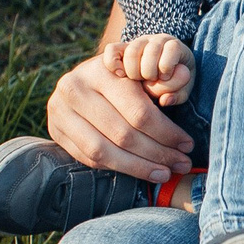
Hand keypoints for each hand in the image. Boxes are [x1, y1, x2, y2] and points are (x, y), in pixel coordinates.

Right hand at [47, 52, 194, 180]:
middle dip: (158, 153)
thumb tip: (184, 120)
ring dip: (139, 167)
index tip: (187, 145)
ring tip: (164, 173)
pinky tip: (141, 171)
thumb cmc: (122, 80)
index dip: (167, 133)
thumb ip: (160, 92)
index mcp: (101, 70)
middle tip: (181, 163)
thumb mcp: (140, 77)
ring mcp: (60, 111)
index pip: (138, 111)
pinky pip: (89, 159)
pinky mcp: (56, 131)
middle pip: (123, 134)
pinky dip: (118, 168)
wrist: (82, 81)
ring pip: (104, 151)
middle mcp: (75, 88)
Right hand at [114, 33, 195, 105]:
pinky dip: (114, 63)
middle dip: (150, 72)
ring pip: (132, 52)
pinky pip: (112, 50)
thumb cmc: (174, 82)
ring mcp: (137, 43)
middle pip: (151, 51)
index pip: (172, 48)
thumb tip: (165, 100)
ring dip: (134, 71)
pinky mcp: (121, 48)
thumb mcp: (181, 90)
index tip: (165, 77)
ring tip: (138, 81)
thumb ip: (177, 95)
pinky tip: (121, 75)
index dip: (167, 66)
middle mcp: (155, 40)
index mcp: (174, 46)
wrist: (161, 72)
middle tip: (151, 82)